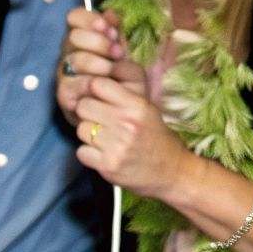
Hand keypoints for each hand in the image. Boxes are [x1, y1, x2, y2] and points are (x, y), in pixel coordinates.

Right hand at [57, 8, 145, 126]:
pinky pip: (73, 84)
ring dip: (97, 62)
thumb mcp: (127, 56)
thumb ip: (118, 35)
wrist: (123, 114)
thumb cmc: (124, 82)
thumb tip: (111, 13)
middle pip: (73, 36)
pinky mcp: (64, 94)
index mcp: (84, 39)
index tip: (108, 28)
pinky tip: (102, 84)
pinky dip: (90, 82)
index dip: (89, 19)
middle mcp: (70, 53)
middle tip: (118, 52)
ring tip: (113, 69)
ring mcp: (65, 74)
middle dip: (99, 42)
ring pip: (74, 59)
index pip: (74, 17)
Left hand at [72, 76, 199, 200]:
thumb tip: (90, 81)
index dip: (93, 90)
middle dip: (88, 113)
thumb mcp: (146, 109)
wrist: (171, 170)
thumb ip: (121, 95)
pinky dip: (89, 154)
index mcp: (137, 105)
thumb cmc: (155, 136)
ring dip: (89, 134)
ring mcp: (117, 146)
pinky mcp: (108, 166)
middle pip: (84, 106)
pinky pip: (81, 152)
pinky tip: (102, 154)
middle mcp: (126, 124)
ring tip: (104, 138)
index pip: (98, 84)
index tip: (97, 98)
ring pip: (81, 129)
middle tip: (99, 120)